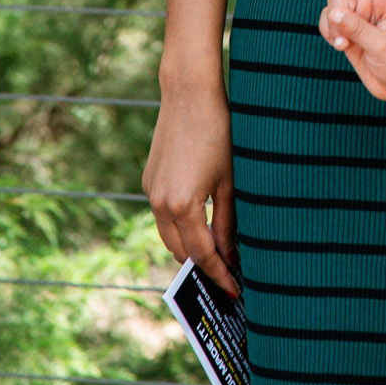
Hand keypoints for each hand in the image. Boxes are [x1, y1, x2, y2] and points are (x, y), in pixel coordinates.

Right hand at [142, 83, 240, 295]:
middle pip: (181, 251)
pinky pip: (164, 215)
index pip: (203, 255)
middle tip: (226, 279)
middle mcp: (160, 204)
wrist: (189, 93)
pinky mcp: (150, 180)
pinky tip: (199, 226)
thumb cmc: (219, 131)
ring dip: (189, 248)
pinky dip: (180, 227)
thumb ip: (227, 222)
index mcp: (183, 206)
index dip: (219, 275)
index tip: (235, 291)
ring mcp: (151, 192)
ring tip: (214, 257)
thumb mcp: (230, 179)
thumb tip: (229, 256)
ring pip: (169, 236)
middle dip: (202, 267)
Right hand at [314, 0, 385, 111]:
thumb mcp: (383, 47)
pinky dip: (328, 32)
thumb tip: (334, 12)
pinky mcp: (346, 27)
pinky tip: (341, 46)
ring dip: (333, 21)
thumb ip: (358, 29)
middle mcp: (373, 0)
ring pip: (333, 2)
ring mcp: (359, 12)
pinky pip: (328, 20)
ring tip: (344, 43)